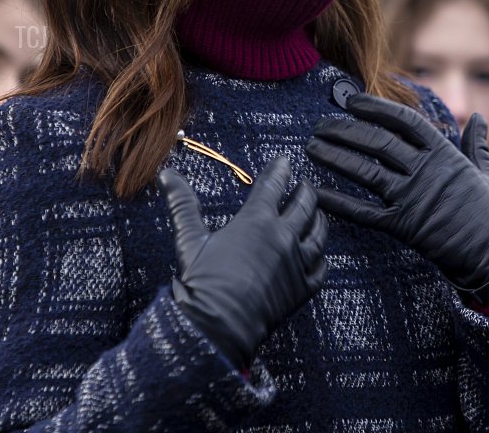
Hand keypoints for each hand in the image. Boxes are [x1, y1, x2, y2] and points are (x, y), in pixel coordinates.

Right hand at [158, 157, 327, 368]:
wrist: (217, 327)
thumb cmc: (202, 282)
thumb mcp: (190, 239)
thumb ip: (183, 203)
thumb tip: (166, 174)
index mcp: (257, 220)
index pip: (274, 185)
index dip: (280, 169)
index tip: (285, 161)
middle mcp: (283, 237)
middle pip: (304, 205)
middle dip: (305, 191)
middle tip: (303, 185)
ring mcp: (297, 263)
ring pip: (318, 234)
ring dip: (319, 219)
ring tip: (317, 212)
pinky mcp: (303, 289)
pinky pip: (321, 269)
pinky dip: (322, 258)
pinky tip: (320, 255)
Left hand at [308, 94, 488, 304]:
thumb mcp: (486, 171)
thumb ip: (475, 143)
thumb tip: (479, 118)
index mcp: (444, 152)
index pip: (403, 120)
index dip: (375, 107)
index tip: (352, 100)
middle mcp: (425, 170)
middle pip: (378, 142)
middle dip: (345, 130)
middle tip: (320, 124)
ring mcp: (413, 198)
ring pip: (366, 171)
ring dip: (336, 157)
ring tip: (312, 147)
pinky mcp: (404, 227)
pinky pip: (364, 212)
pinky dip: (338, 202)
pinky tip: (316, 193)